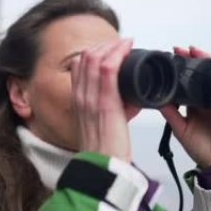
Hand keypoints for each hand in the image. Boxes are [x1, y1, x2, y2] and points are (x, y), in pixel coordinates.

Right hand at [70, 38, 133, 161]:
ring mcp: (91, 98)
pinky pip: (108, 69)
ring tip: (126, 43)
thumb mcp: (101, 125)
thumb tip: (131, 99)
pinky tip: (127, 47)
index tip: (110, 50)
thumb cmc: (105, 150)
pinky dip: (118, 53)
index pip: (78, 66)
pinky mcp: (106, 102)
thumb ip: (112, 109)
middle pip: (85, 58)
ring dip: (112, 46)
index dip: (93, 53)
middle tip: (121, 44)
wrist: (104, 167)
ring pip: (95, 58)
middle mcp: (81, 97)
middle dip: (104, 46)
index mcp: (78, 101)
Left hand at [158, 46, 210, 167]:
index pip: (187, 80)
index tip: (171, 55)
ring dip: (208, 59)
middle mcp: (207, 98)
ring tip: (197, 51)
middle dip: (193, 59)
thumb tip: (155, 98)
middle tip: (182, 49)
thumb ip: (170, 114)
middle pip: (201, 72)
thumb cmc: (199, 148)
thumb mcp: (180, 129)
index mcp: (194, 103)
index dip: (180, 67)